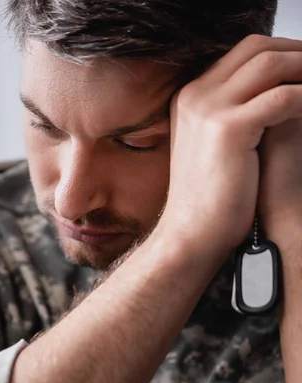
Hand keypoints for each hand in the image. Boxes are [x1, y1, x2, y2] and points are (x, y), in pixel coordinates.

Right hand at [158, 35, 301, 263]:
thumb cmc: (208, 201)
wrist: (191, 234)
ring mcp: (209, 109)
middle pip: (255, 49)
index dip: (278, 53)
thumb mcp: (215, 149)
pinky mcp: (228, 129)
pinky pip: (282, 97)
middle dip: (295, 53)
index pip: (240, 55)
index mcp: (190, 98)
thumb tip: (274, 98)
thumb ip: (235, 117)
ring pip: (270, 65)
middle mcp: (196, 96)